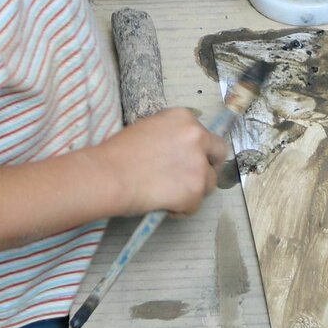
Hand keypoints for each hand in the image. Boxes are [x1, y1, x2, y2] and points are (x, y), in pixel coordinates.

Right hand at [95, 108, 228, 216]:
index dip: (197, 149)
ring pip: (209, 182)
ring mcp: (198, 164)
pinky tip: (165, 206)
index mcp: (184, 118)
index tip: (189, 159)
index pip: (204, 134)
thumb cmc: (118, 153)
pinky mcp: (195, 190)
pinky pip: (195, 204)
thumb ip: (170, 135)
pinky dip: (182, 208)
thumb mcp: (148, 129)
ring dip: (194, 189)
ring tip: (171, 195)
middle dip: (209, 166)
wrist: (109, 175)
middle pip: (218, 153)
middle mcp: (197, 136)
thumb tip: (178, 151)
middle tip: (194, 178)